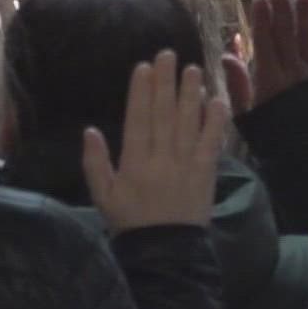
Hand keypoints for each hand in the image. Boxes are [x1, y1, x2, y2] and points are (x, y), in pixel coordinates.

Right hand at [82, 51, 228, 231]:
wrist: (165, 253)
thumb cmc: (130, 222)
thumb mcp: (102, 196)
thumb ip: (95, 163)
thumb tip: (90, 130)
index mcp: (134, 164)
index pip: (138, 120)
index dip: (141, 92)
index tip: (144, 67)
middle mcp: (161, 160)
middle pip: (164, 115)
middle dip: (166, 83)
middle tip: (169, 54)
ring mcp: (185, 166)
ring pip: (187, 123)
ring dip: (190, 94)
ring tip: (193, 69)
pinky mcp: (205, 174)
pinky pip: (211, 144)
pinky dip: (215, 122)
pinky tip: (217, 100)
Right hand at [225, 0, 307, 113]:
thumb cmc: (275, 140)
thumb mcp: (247, 117)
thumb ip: (238, 85)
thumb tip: (227, 54)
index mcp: (269, 80)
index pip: (264, 42)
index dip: (261, 19)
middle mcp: (292, 71)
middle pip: (286, 34)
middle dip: (282, 8)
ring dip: (305, 15)